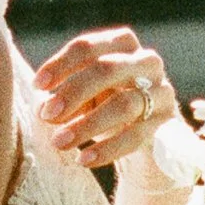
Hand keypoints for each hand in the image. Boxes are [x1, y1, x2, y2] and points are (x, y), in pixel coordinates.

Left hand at [32, 27, 177, 170]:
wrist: (143, 133)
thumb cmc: (105, 104)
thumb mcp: (82, 96)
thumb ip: (63, 99)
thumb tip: (43, 111)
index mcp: (121, 45)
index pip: (89, 47)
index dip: (61, 65)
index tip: (38, 85)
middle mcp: (146, 62)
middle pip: (108, 69)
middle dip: (74, 92)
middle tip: (47, 114)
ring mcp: (161, 91)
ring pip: (125, 104)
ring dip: (88, 124)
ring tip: (60, 142)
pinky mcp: (167, 122)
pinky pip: (136, 136)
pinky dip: (108, 149)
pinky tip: (84, 160)